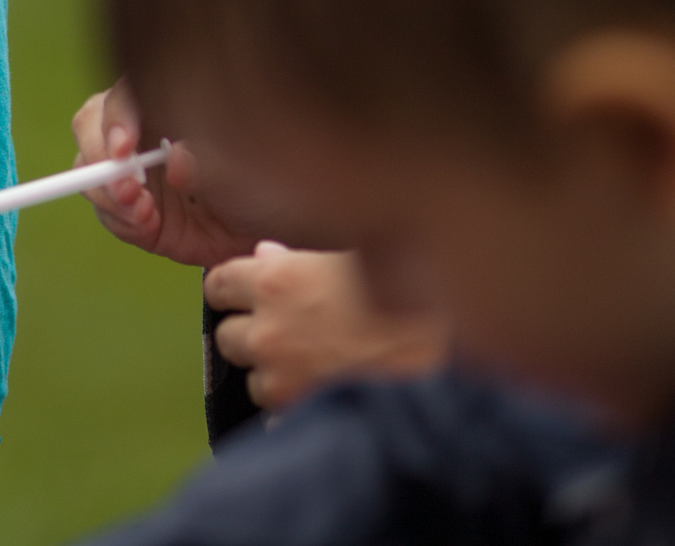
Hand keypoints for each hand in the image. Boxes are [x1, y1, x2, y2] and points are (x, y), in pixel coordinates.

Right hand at [71, 81, 261, 266]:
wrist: (279, 233)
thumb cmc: (274, 184)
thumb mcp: (252, 164)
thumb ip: (213, 158)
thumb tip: (176, 165)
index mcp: (171, 103)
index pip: (129, 93)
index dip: (118, 116)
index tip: (126, 149)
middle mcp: (146, 130)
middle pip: (93, 123)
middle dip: (101, 156)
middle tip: (127, 190)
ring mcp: (136, 171)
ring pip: (90, 168)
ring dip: (109, 193)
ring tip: (145, 216)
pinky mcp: (134, 210)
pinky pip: (108, 211)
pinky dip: (121, 220)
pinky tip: (147, 226)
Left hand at [205, 242, 449, 408]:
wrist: (457, 365)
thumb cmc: (415, 301)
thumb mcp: (355, 262)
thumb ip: (302, 260)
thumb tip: (266, 255)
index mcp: (275, 282)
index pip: (217, 284)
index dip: (233, 291)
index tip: (248, 297)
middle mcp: (268, 331)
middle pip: (227, 336)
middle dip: (253, 336)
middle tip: (293, 336)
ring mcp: (281, 379)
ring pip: (253, 381)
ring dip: (277, 377)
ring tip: (324, 369)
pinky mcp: (299, 419)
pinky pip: (279, 419)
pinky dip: (299, 412)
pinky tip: (335, 396)